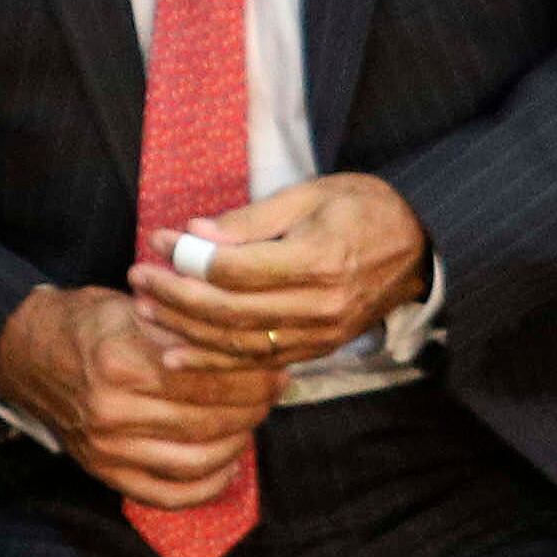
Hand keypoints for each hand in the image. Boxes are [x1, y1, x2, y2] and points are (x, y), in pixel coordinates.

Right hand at [0, 287, 285, 511]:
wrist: (24, 354)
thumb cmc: (84, 324)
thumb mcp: (130, 306)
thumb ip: (182, 325)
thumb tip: (247, 338)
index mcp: (120, 361)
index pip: (207, 376)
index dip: (251, 374)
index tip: (275, 364)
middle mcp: (113, 410)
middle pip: (208, 418)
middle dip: (253, 405)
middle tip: (275, 390)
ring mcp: (107, 448)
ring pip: (196, 458)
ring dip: (238, 442)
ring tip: (255, 420)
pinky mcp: (104, 473)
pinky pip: (167, 494)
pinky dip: (206, 486)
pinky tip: (229, 465)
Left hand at [121, 175, 430, 369]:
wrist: (418, 247)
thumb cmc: (364, 208)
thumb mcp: (311, 194)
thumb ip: (251, 220)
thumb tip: (195, 233)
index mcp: (319, 259)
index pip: (235, 269)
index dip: (188, 256)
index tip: (158, 239)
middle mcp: (320, 306)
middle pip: (230, 310)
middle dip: (175, 297)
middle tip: (138, 278)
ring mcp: (319, 335)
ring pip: (238, 343)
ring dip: (185, 330)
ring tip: (145, 312)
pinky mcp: (315, 350)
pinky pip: (256, 362)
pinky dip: (213, 361)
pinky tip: (175, 354)